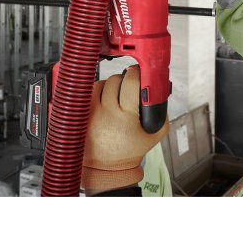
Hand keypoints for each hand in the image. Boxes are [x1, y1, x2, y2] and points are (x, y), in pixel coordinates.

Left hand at [82, 66, 168, 194]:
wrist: (106, 168)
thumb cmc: (129, 152)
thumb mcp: (153, 136)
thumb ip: (162, 115)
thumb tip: (161, 94)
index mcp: (126, 117)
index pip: (131, 83)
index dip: (136, 74)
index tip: (138, 72)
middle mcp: (107, 113)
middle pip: (115, 80)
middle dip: (123, 80)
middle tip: (128, 87)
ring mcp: (91, 113)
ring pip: (100, 83)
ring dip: (109, 85)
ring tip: (115, 94)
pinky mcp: (81, 115)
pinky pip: (88, 93)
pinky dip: (96, 92)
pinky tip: (102, 99)